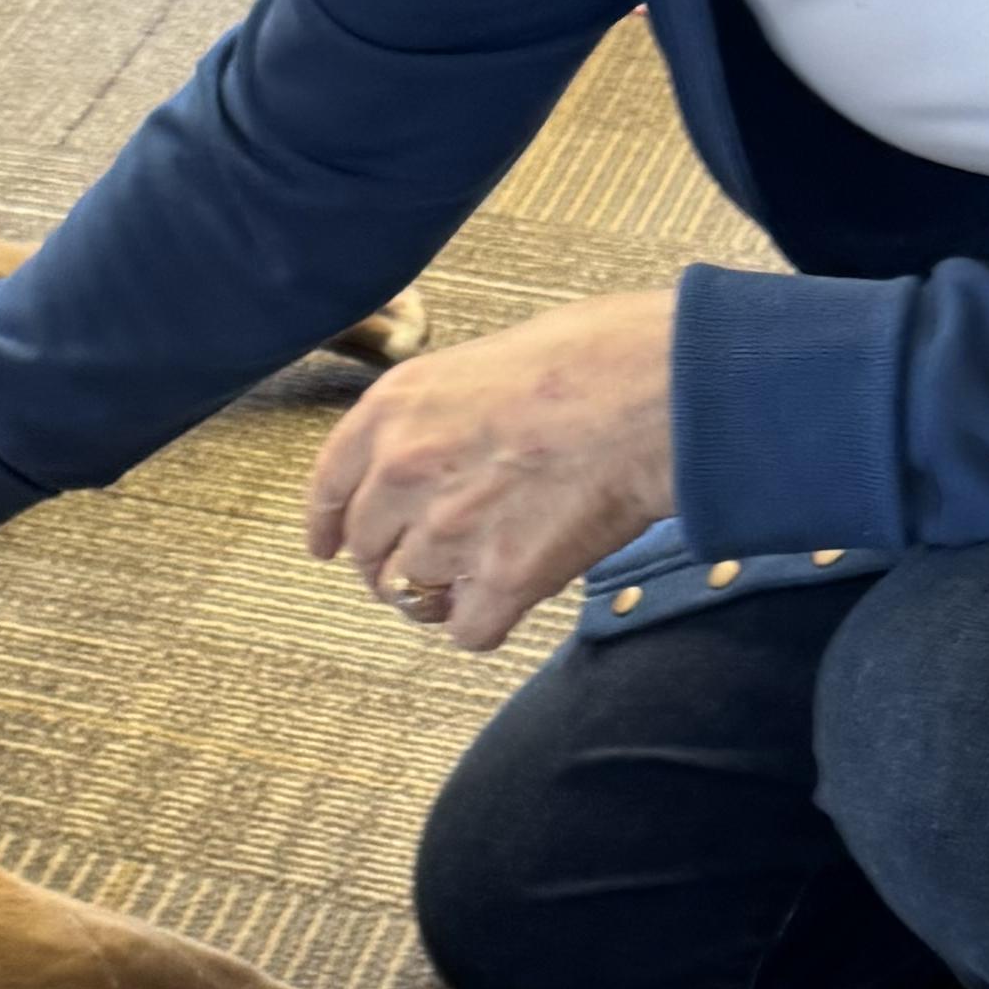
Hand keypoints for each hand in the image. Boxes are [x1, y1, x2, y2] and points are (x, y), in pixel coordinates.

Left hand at [303, 291, 678, 655]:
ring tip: (479, 575)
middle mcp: (404, 472)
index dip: (328, 526)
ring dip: (440, 593)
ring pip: (411, 595)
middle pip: (368, 551)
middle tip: (431, 561)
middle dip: (392, 561)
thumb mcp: (483, 360)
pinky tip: (508, 601)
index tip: (329, 546)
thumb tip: (441, 449)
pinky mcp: (503, 578)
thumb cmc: (595, 357)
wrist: (660, 390)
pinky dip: (485, 623)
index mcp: (394, 409)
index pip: (328, 488)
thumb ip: (440, 414)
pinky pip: (467, 631)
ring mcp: (449, 530)